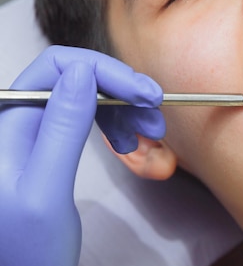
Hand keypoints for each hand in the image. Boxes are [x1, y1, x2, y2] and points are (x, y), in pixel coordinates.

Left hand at [0, 46, 164, 265]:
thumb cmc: (25, 252)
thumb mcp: (46, 191)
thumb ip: (62, 129)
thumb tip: (83, 74)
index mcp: (8, 124)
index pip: (57, 69)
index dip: (105, 72)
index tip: (143, 92)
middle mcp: (19, 122)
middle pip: (76, 79)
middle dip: (120, 90)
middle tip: (155, 111)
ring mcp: (35, 134)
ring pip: (86, 98)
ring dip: (124, 108)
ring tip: (151, 131)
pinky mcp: (50, 148)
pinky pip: (87, 120)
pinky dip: (115, 125)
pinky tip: (132, 140)